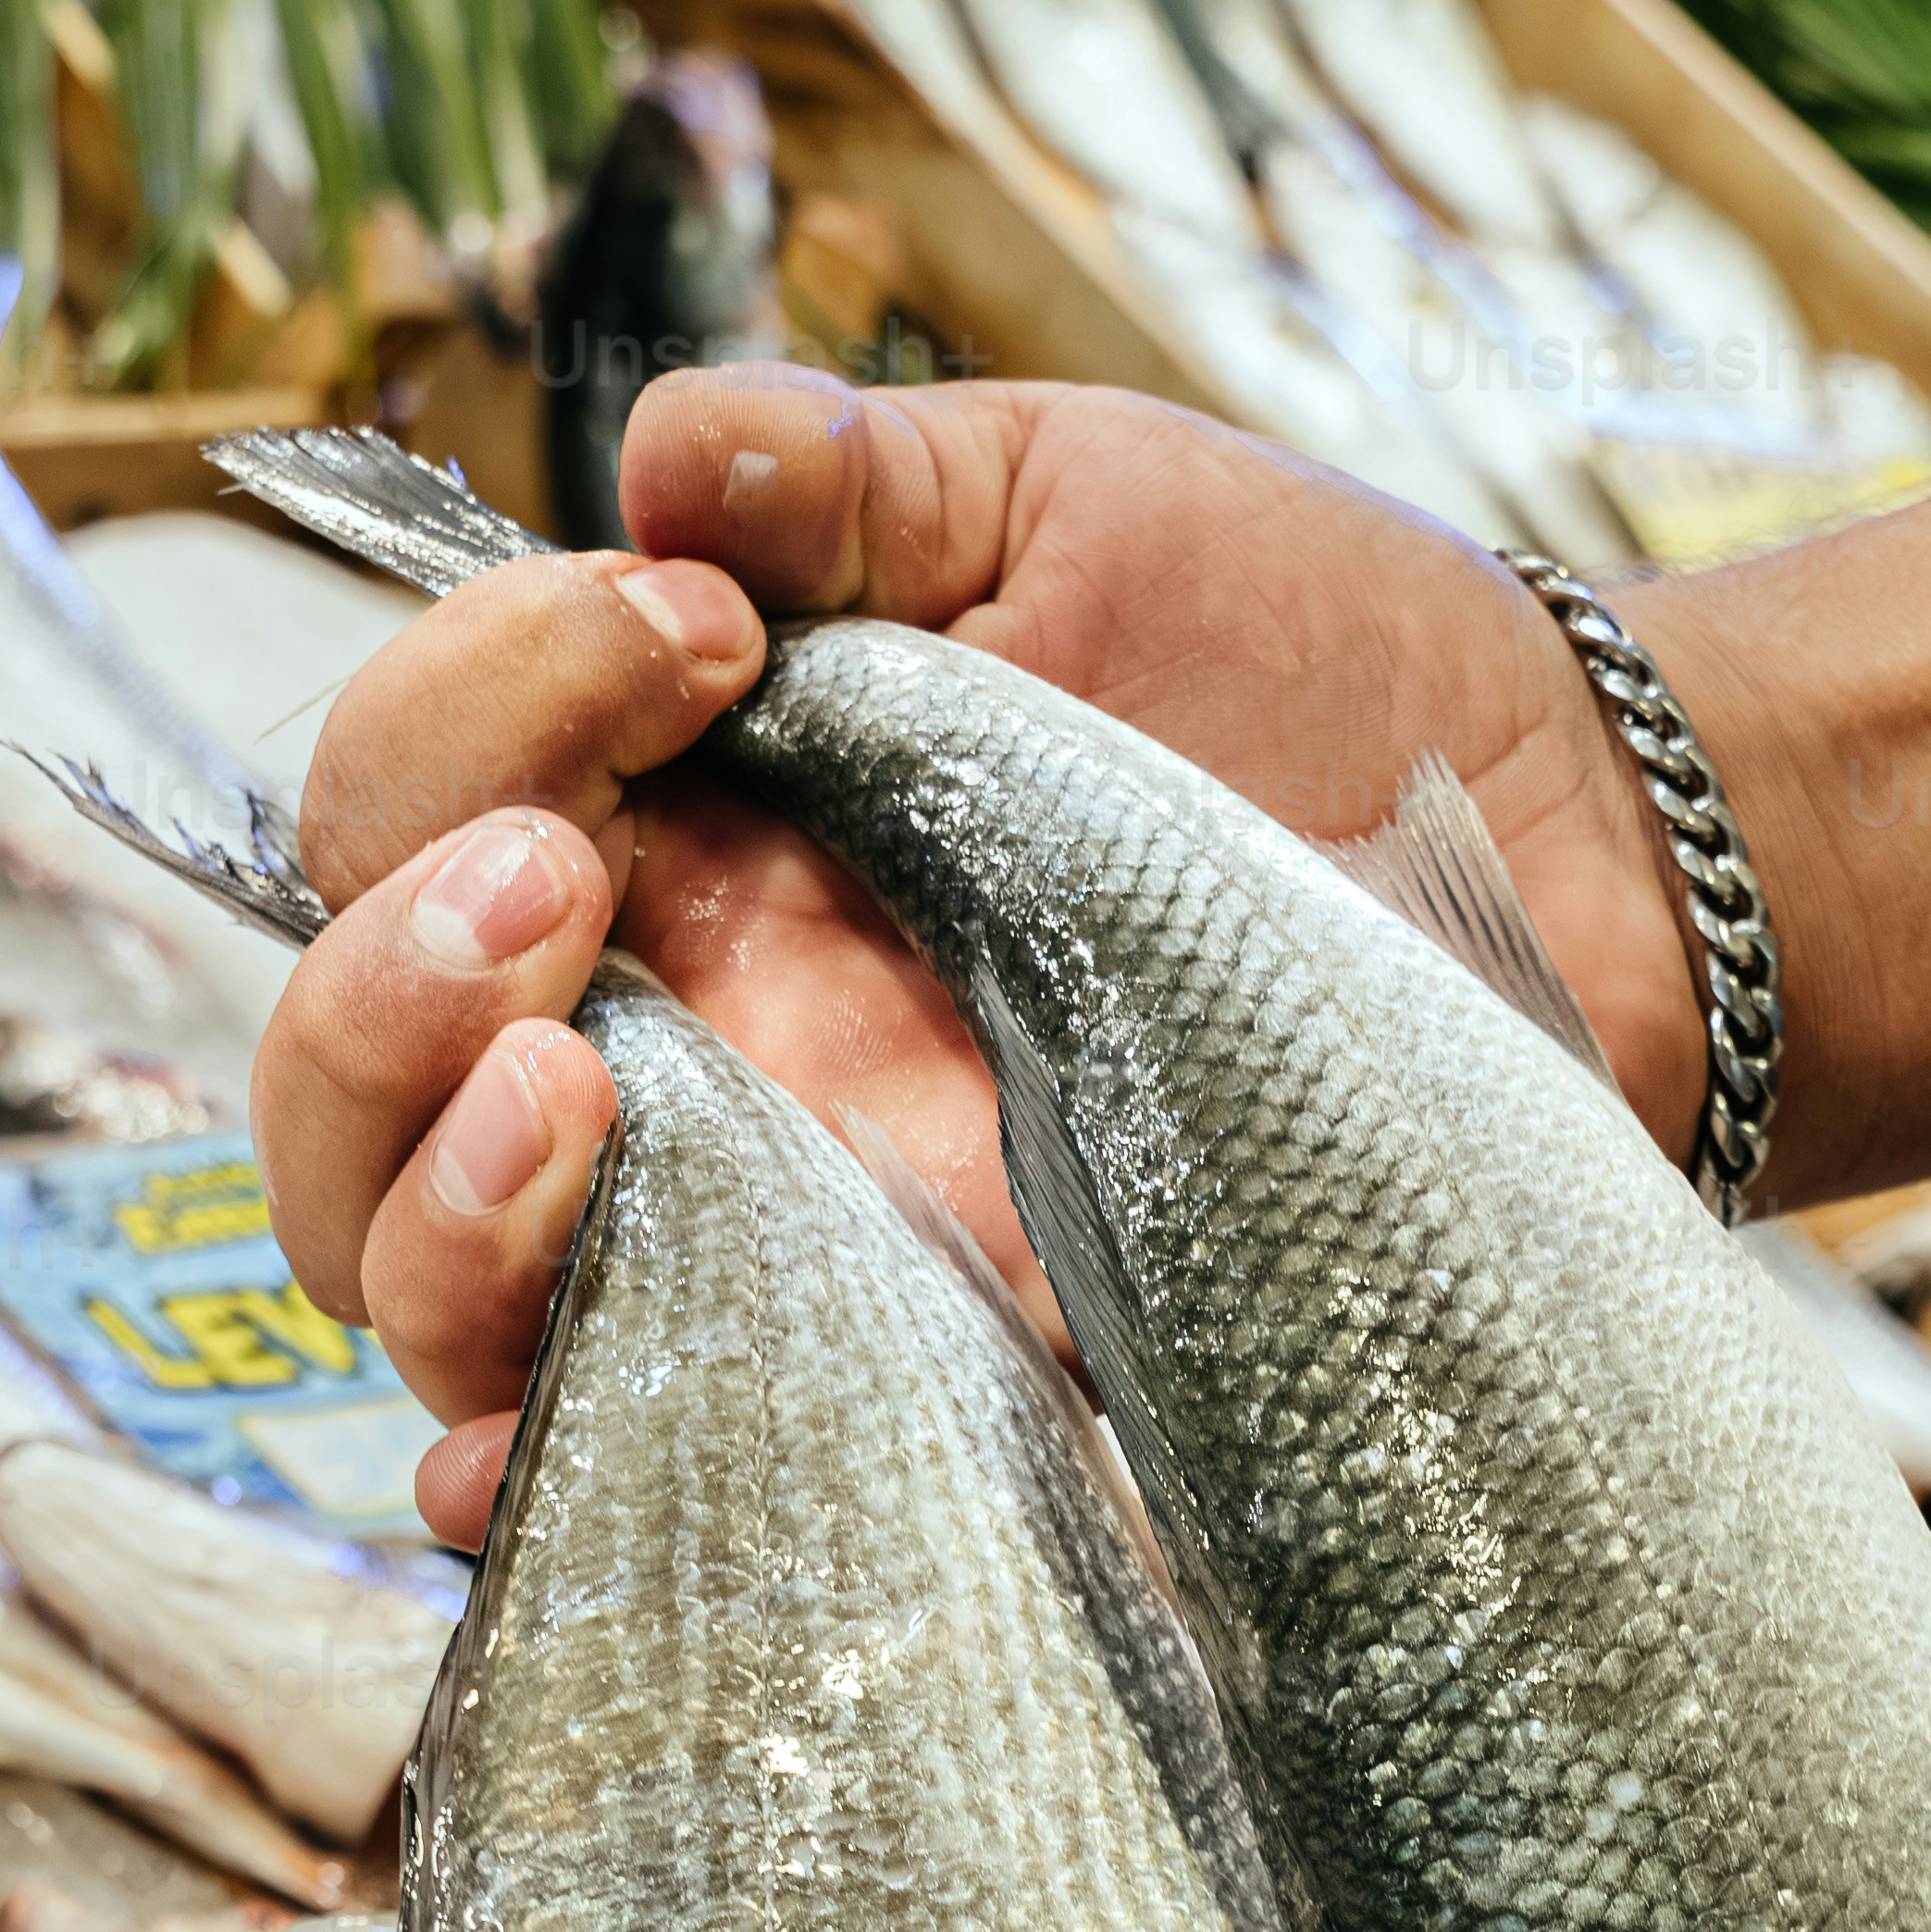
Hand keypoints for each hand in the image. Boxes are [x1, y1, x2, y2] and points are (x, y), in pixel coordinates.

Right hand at [255, 369, 1693, 1537]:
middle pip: (347, 1077)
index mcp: (666, 814)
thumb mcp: (1072, 506)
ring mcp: (768, 1224)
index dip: (477, 697)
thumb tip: (665, 450)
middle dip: (389, 973)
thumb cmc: (1315, 660)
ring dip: (436, 1192)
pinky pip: (635, 1480)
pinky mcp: (914, 1376)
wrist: (1583, 855)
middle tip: (571, 875)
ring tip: (580, 1088)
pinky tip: (515, 1446)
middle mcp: (670, 1038)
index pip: (401, 793)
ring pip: (425, 1290)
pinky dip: (525, 1482)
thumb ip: (853, 482)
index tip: (696, 625)